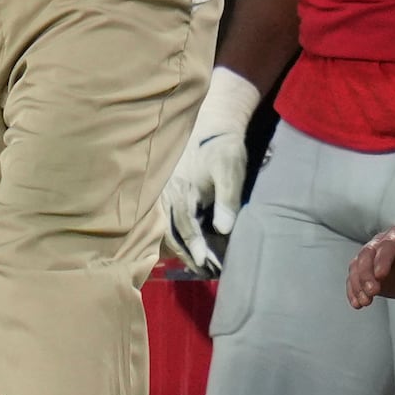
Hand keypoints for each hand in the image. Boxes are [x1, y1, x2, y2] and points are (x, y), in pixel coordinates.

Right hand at [157, 69, 260, 276]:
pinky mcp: (167, 192)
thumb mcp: (230, 168)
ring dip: (178, 246)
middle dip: (185, 253)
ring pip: (165, 226)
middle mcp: (167, 193)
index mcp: (182, 189)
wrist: (211, 123)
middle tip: (201, 271)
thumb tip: (223, 228)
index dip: (194, 246)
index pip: (185, 225)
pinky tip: (182, 245)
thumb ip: (228, 198)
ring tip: (194, 264)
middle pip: (171, 231)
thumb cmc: (222, 147)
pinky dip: (172, 234)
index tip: (203, 263)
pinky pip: (164, 218)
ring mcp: (164, 192)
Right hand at [346, 226, 394, 307]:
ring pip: (356, 266)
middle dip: (366, 274)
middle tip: (372, 291)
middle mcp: (381, 243)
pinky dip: (353, 291)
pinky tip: (357, 303)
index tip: (380, 276)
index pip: (387, 246)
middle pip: (366, 255)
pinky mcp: (367, 273)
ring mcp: (372, 258)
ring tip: (364, 301)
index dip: (382, 260)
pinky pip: (354, 279)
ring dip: (357, 284)